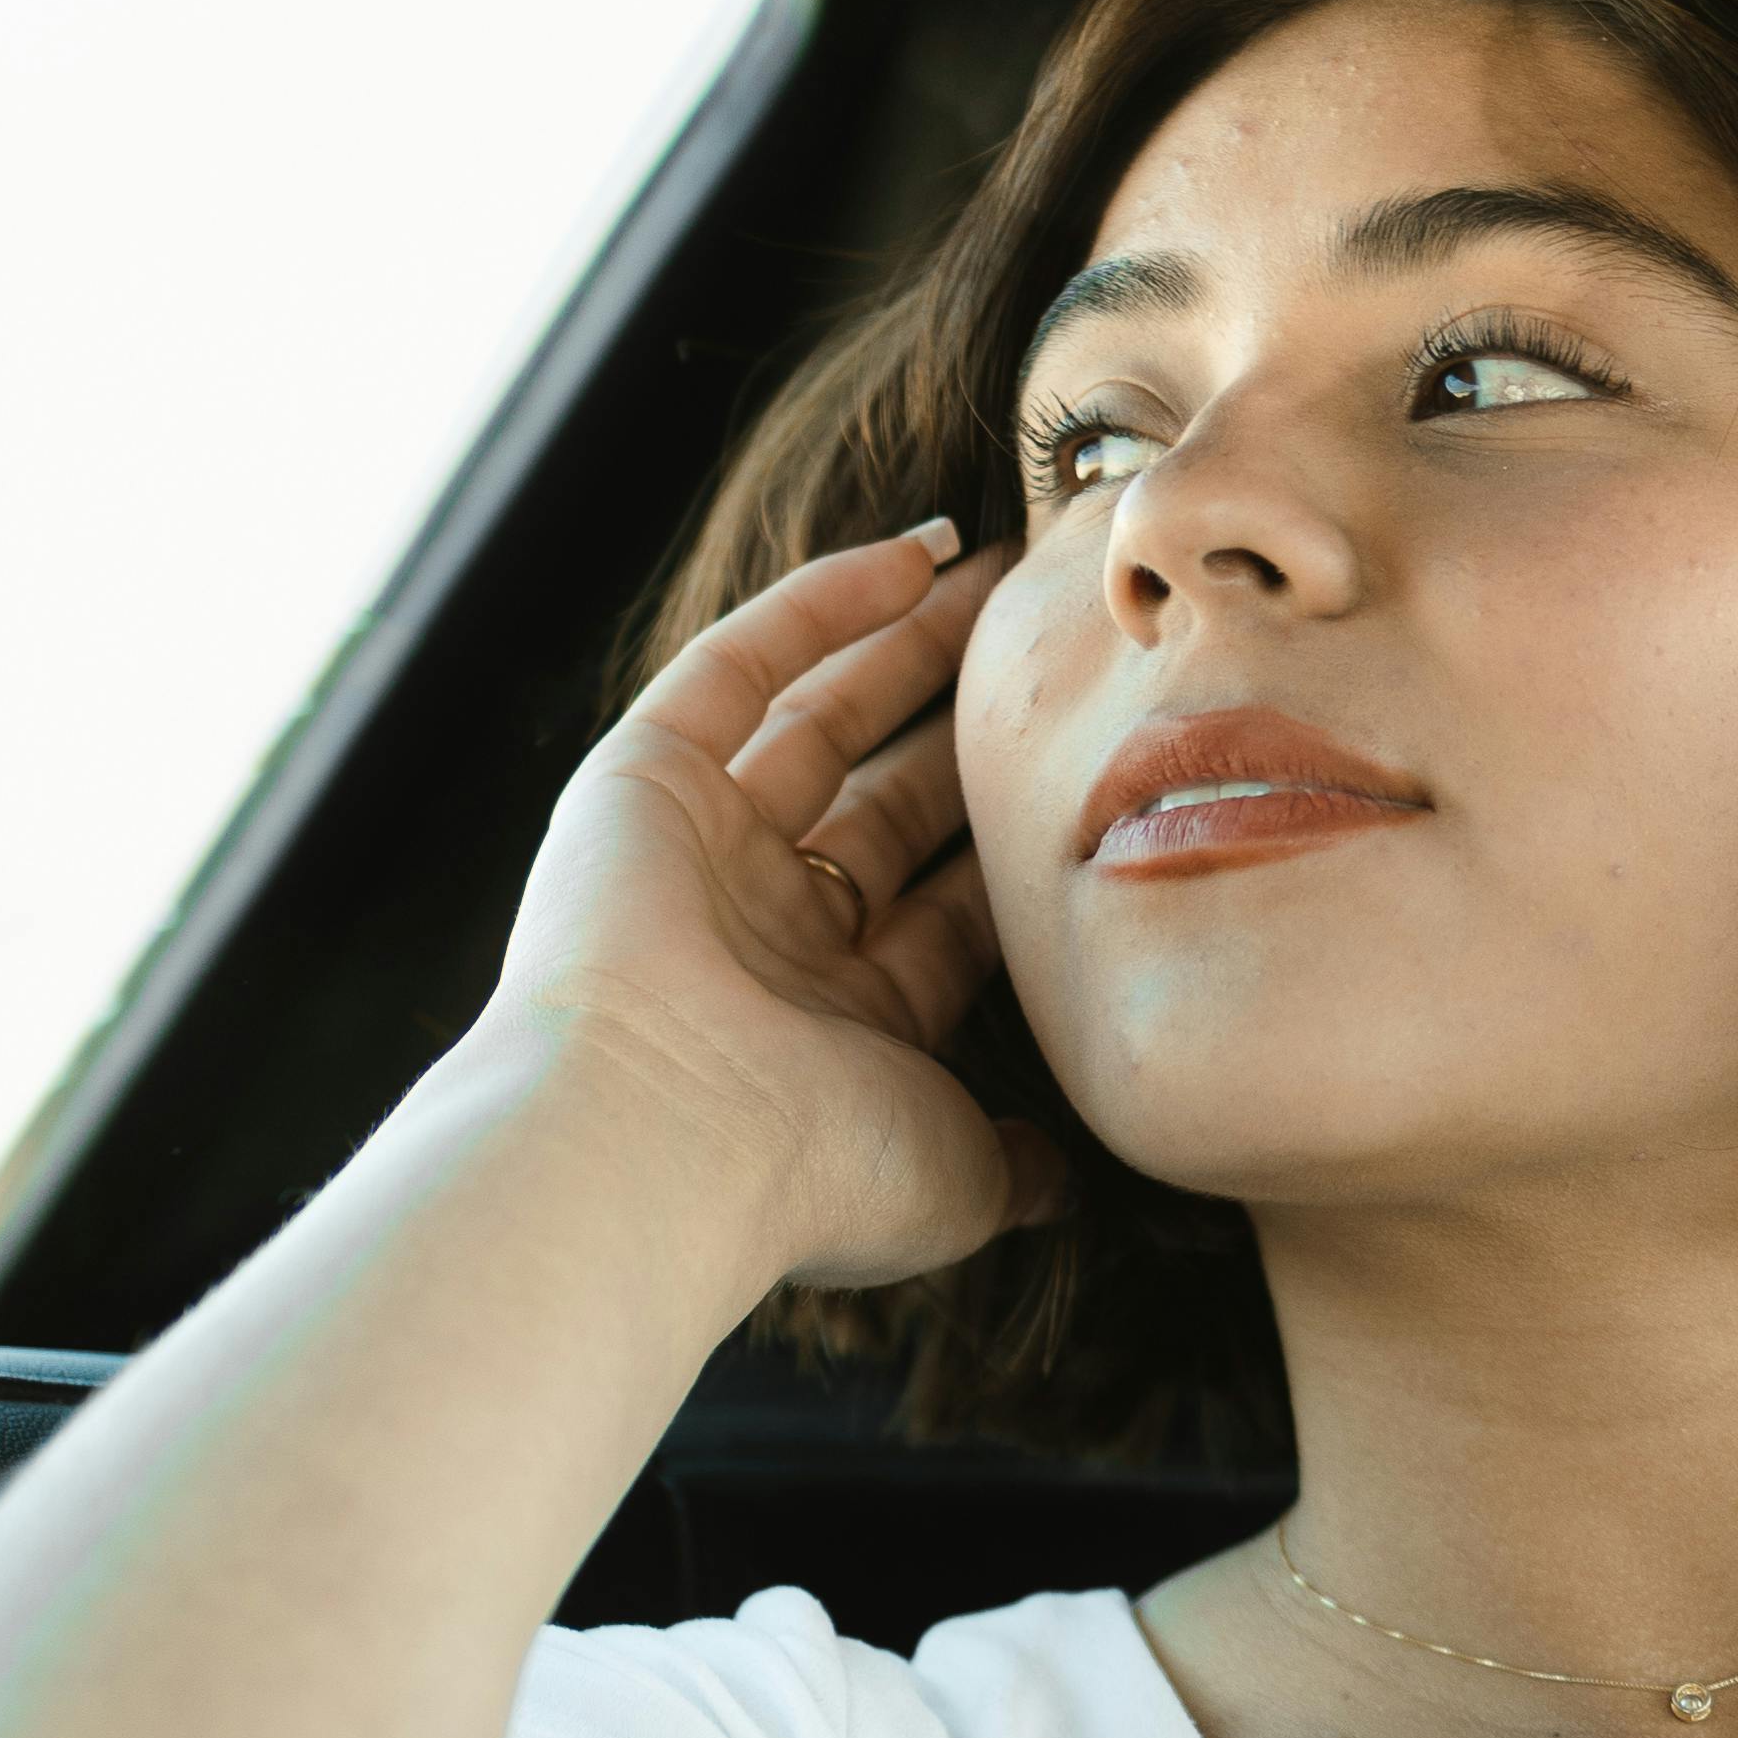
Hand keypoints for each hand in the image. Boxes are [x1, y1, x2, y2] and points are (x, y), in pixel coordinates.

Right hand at [490, 522, 1060, 1283]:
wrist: (654, 1138)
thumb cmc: (811, 1170)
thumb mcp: (954, 1177)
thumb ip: (1016, 1165)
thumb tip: (1066, 1182)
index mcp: (838, 1029)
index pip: (946, 917)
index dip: (1017, 843)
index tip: (1098, 771)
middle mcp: (766, 939)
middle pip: (888, 805)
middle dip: (969, 727)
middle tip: (1047, 645)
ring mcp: (698, 856)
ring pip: (819, 724)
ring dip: (907, 645)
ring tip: (996, 573)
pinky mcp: (638, 782)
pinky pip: (737, 669)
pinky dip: (818, 608)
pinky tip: (911, 555)